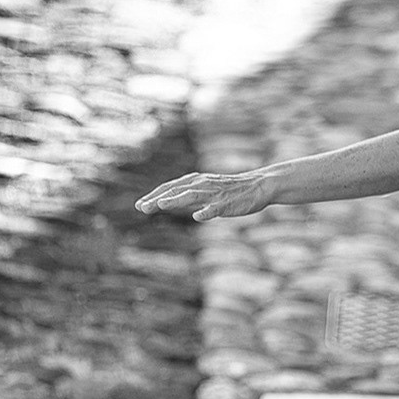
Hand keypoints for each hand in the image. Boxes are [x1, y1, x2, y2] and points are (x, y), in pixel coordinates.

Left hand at [136, 171, 272, 221]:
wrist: (259, 186)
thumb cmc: (231, 190)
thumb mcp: (206, 189)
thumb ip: (187, 195)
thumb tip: (166, 201)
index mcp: (196, 182)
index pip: (171, 187)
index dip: (154, 195)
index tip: (139, 205)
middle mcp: (203, 185)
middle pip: (176, 190)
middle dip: (158, 198)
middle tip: (141, 207)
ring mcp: (215, 194)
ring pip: (193, 196)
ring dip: (176, 200)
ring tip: (161, 205)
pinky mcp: (228, 203)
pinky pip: (216, 207)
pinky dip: (207, 211)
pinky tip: (198, 216)